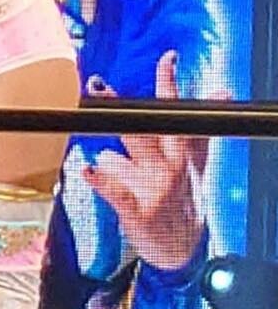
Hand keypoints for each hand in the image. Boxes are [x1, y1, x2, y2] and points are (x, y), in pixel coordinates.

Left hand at [83, 50, 211, 270]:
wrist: (183, 249)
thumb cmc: (182, 198)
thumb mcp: (194, 165)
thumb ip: (199, 129)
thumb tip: (223, 92)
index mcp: (181, 153)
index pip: (176, 113)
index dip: (170, 85)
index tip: (168, 59)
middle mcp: (170, 166)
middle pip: (143, 129)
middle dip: (120, 107)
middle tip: (98, 84)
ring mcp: (154, 188)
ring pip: (119, 156)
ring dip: (108, 153)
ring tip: (115, 159)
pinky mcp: (137, 210)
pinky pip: (114, 192)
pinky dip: (99, 181)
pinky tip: (85, 170)